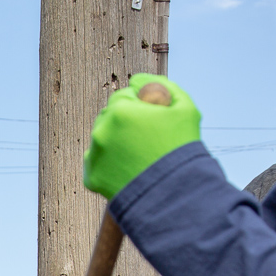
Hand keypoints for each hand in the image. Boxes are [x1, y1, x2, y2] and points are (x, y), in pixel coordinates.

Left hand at [83, 74, 200, 200]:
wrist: (175, 195)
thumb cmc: (182, 149)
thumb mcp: (184, 108)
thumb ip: (161, 85)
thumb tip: (137, 81)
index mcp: (120, 110)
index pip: (123, 97)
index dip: (140, 108)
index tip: (153, 123)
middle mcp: (101, 130)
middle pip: (109, 117)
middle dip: (124, 123)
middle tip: (145, 139)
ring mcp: (94, 155)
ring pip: (102, 139)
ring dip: (115, 142)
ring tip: (138, 156)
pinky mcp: (91, 177)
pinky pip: (96, 164)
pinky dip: (108, 165)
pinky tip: (128, 169)